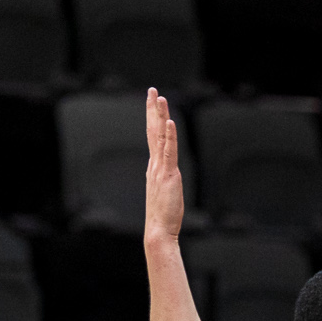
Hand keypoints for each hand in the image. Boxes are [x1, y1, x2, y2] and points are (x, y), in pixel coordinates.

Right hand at [143, 89, 184, 244]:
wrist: (158, 230)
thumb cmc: (163, 216)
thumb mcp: (165, 192)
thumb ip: (166, 180)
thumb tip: (168, 177)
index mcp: (154, 167)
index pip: (153, 137)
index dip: (152, 118)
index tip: (152, 102)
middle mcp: (154, 164)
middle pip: (152, 131)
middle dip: (152, 109)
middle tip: (152, 90)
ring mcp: (160, 168)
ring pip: (159, 137)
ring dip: (159, 115)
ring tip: (159, 97)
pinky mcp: (169, 175)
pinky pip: (169, 152)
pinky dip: (169, 136)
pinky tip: (169, 122)